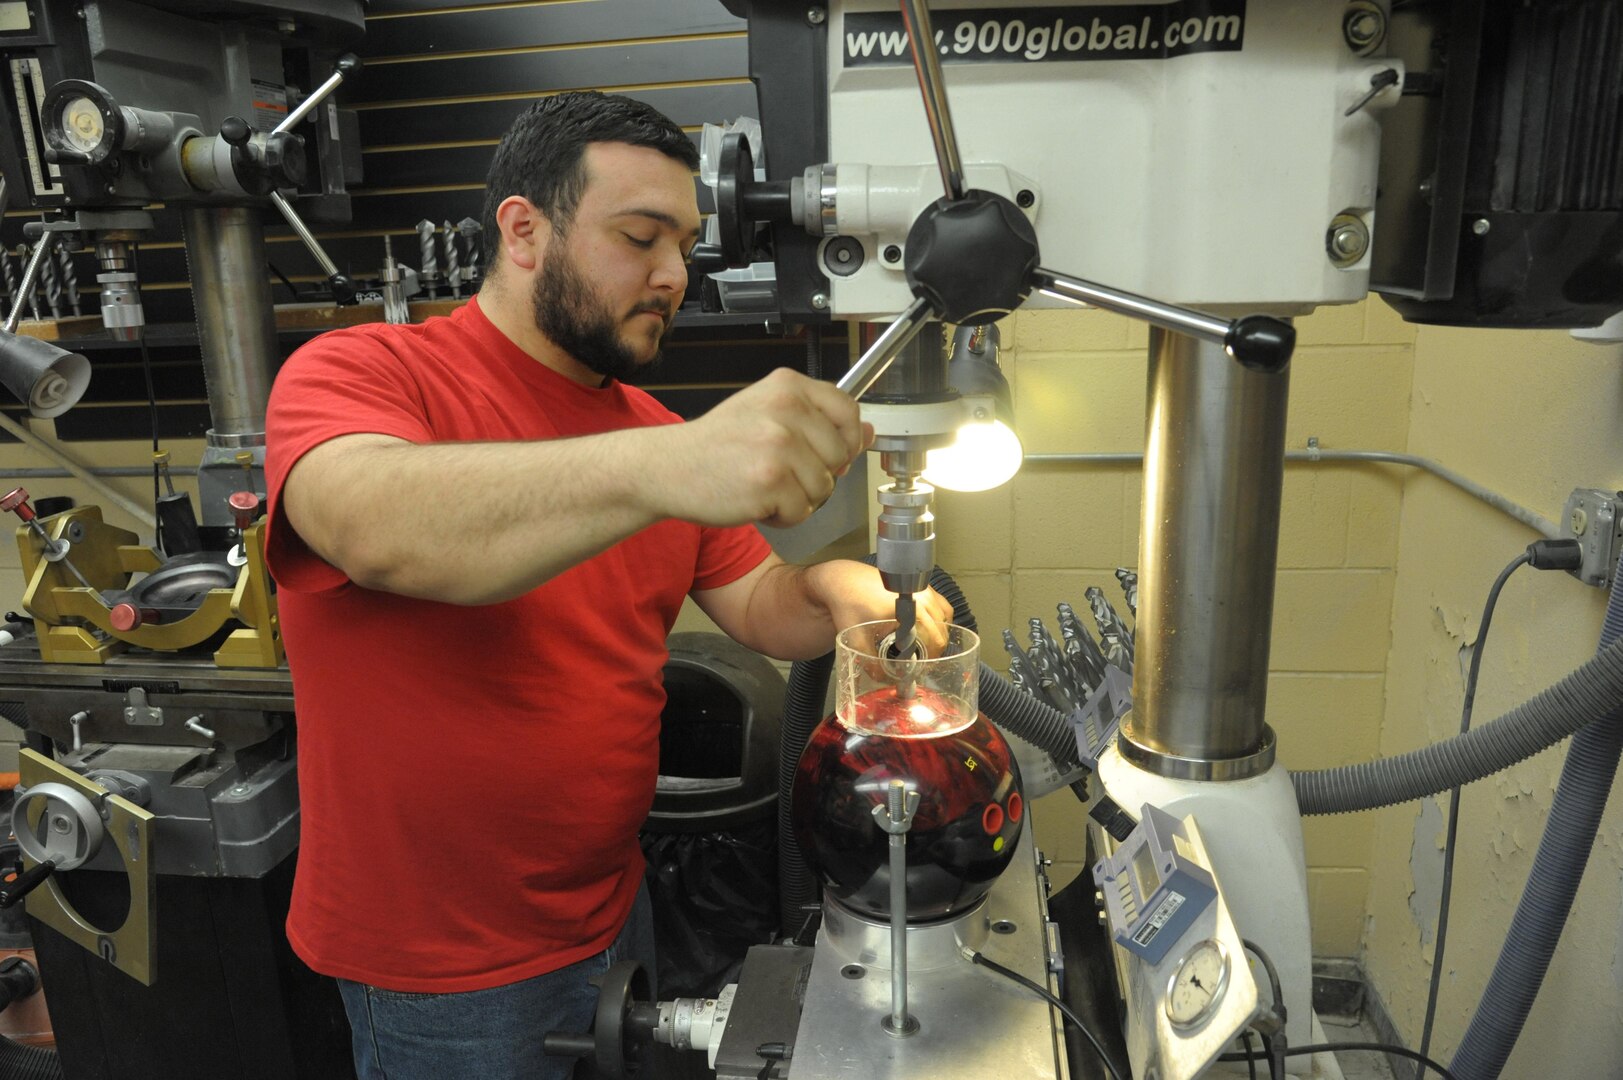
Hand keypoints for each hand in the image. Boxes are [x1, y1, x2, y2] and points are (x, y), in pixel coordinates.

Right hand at [650, 368, 872, 527]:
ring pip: (824, 488)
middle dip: (816, 474)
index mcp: (788, 386)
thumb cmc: (717, 445)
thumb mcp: (767, 415)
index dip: (845, 440)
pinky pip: (802, 512)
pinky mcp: (770, 482)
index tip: (823, 452)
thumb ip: (818, 422)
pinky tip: (753, 500)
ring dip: (798, 498)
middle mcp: (786, 409)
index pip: (848, 411)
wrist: (667, 468)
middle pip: (841, 456)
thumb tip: (866, 433)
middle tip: (776, 471)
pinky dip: (781, 516)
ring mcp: (779, 446)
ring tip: (762, 485)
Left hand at [810, 561, 955, 656]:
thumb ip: (871, 662)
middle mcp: (921, 595)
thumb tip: (885, 679)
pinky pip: (939, 603)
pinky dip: (938, 618)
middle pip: (943, 627)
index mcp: (912, 607)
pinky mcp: (918, 583)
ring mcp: (921, 586)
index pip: (936, 639)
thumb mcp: (857, 639)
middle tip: (925, 661)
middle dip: (937, 647)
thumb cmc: (849, 605)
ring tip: (927, 645)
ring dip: (940, 631)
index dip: (932, 657)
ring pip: (945, 615)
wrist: (841, 580)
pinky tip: (926, 627)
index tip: (924, 667)